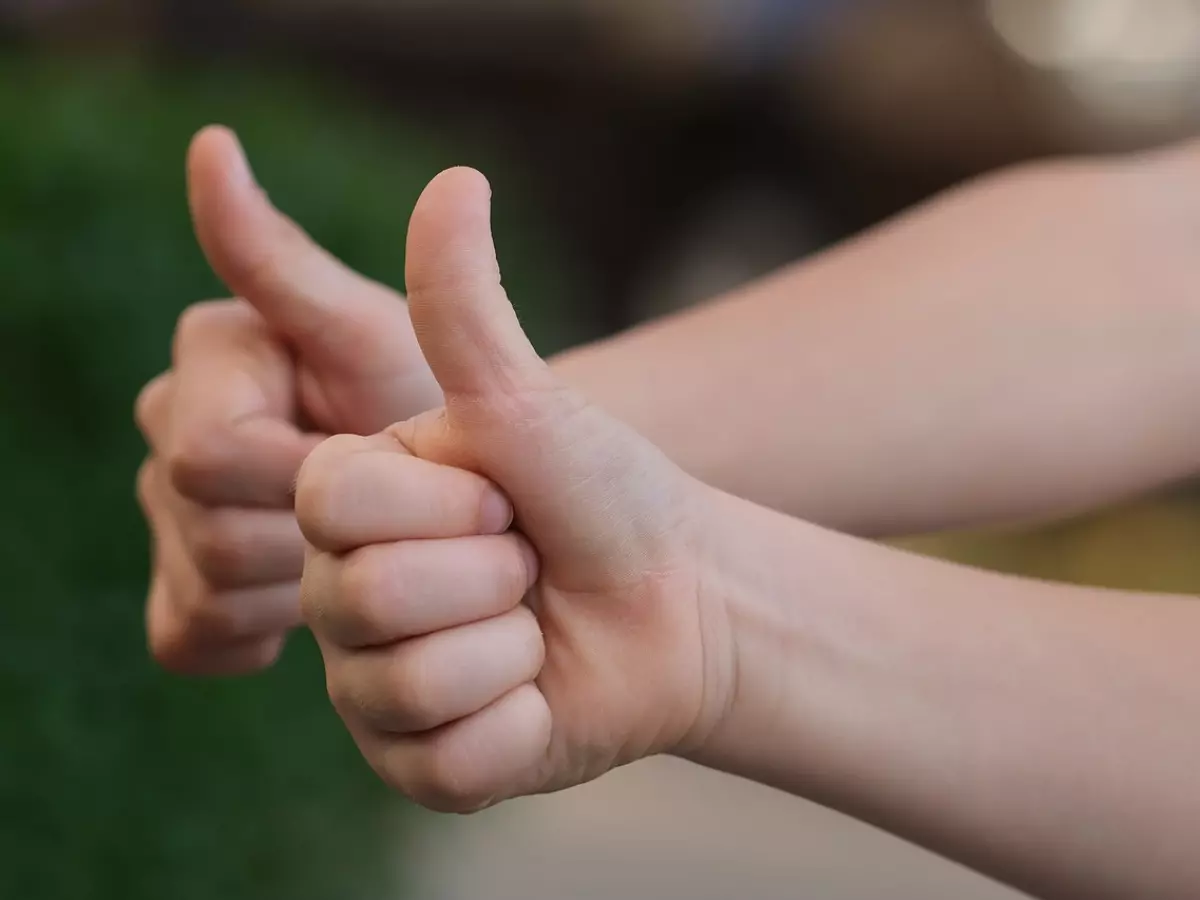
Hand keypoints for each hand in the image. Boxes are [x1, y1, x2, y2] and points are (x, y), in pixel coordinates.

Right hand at [135, 127, 442, 673]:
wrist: (465, 499)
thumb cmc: (433, 406)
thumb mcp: (375, 332)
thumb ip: (287, 261)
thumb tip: (209, 145)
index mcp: (209, 362)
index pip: (212, 455)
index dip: (309, 482)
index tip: (382, 474)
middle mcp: (169, 431)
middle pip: (207, 531)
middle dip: (319, 538)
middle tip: (395, 522)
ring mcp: (168, 522)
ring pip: (204, 590)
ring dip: (304, 585)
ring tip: (367, 553)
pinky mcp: (186, 598)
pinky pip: (190, 635)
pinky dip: (260, 629)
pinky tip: (316, 604)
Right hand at [297, 169, 733, 810]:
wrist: (681, 602)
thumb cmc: (603, 493)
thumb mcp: (531, 400)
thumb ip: (467, 305)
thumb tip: (456, 179)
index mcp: (347, 507)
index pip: (326, 504)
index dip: (445, 502)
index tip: (501, 497)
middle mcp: (340, 598)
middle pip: (361, 600)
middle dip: (489, 575)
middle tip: (527, 567)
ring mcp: (373, 691)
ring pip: (403, 688)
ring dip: (512, 652)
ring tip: (536, 631)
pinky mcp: (420, 766)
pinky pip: (446, 763)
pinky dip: (522, 727)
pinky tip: (539, 698)